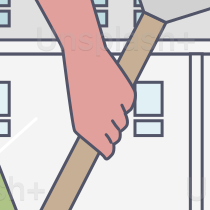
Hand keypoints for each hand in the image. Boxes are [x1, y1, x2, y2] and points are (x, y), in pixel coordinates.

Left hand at [64, 43, 131, 158]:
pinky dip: (122, 99)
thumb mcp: (80, 109)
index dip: (108, 150)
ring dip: (117, 114)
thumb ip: (92, 130)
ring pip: (123, 122)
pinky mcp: (127, 95)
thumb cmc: (80, 85)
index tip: (109, 151)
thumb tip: (108, 148)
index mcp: (85, 124)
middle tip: (103, 115)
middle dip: (112, 130)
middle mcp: (101, 119)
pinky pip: (129, 105)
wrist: (85, 59)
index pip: (104, 147)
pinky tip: (111, 88)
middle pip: (116, 136)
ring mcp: (115, 108)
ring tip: (104, 99)